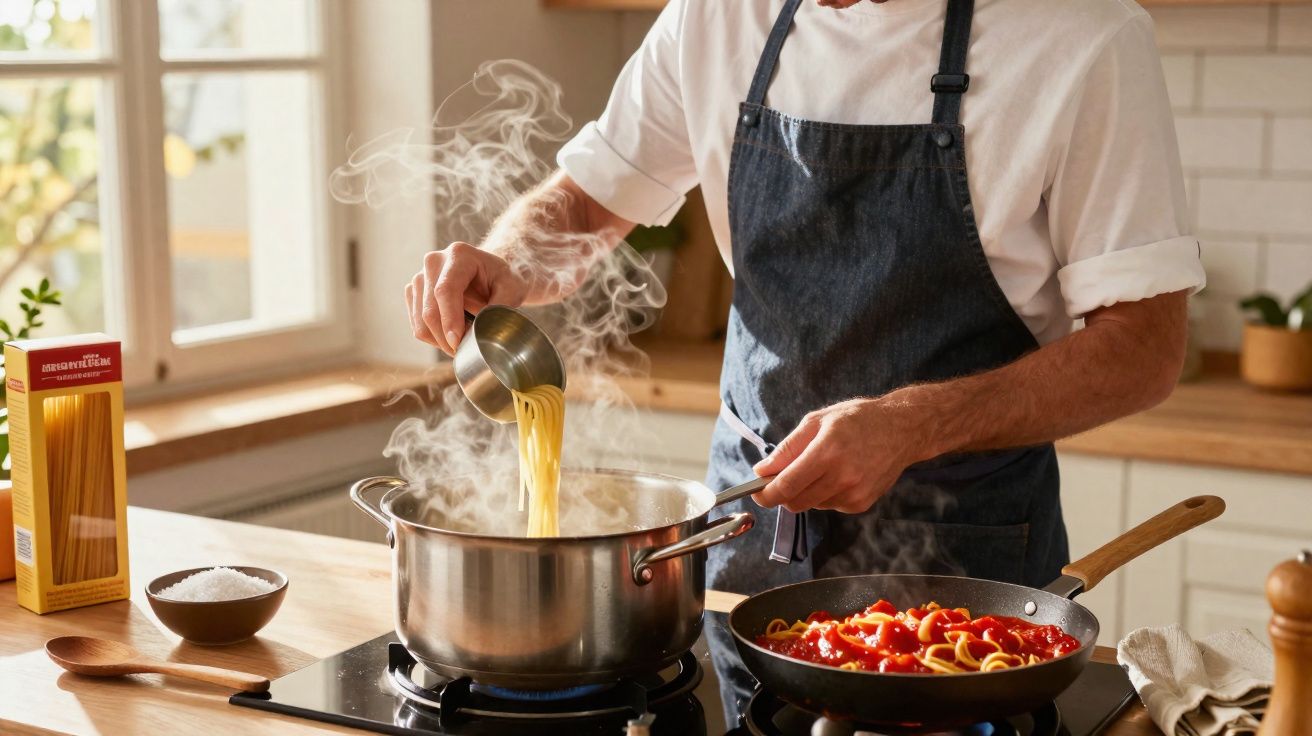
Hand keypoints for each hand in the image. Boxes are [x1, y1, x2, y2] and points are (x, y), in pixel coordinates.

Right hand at [405, 242, 530, 354]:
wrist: (490, 272)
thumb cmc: (503, 280)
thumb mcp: (513, 289)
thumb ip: (499, 307)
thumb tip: (482, 330)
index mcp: (459, 255)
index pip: (445, 290)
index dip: (450, 319)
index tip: (458, 342)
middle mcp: (434, 262)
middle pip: (429, 309)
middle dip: (446, 338)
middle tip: (468, 349)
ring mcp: (420, 277)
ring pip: (421, 322)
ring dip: (442, 339)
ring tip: (465, 338)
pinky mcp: (413, 292)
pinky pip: (418, 325)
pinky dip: (435, 337)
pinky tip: (454, 332)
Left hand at [751, 396, 932, 513]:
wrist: (902, 429)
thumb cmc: (856, 419)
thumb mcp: (817, 421)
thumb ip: (787, 448)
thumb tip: (762, 471)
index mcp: (827, 451)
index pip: (787, 485)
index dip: (766, 494)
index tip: (756, 492)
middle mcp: (842, 476)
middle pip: (796, 502)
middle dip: (781, 494)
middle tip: (781, 478)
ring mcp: (854, 493)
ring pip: (811, 505)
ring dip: (805, 492)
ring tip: (820, 467)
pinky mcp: (862, 503)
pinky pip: (829, 505)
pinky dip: (824, 494)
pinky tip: (839, 474)